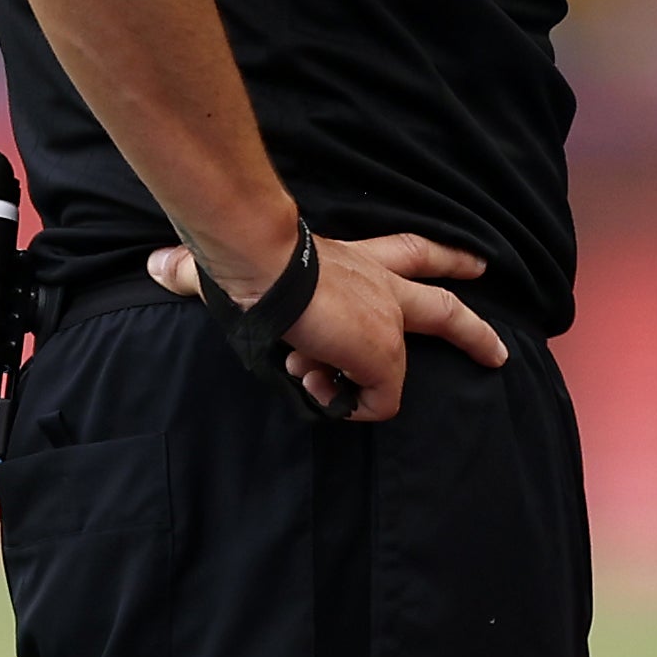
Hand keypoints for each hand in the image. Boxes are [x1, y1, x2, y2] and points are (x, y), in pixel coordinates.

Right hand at [148, 230, 509, 423]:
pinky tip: (317, 390)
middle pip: (446, 308)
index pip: (413, 251)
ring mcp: (390, 322)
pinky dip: (344, 405)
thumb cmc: (251, 258)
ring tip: (310, 376)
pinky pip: (374, 401)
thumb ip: (203, 271)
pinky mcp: (386, 355)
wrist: (270, 264)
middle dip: (475, 333)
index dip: (445, 259)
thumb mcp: (242, 267)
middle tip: (500, 354)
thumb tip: (155, 266)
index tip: (475, 264)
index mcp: (361, 258)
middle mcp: (384, 285)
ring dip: (349, 388)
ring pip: (400, 371)